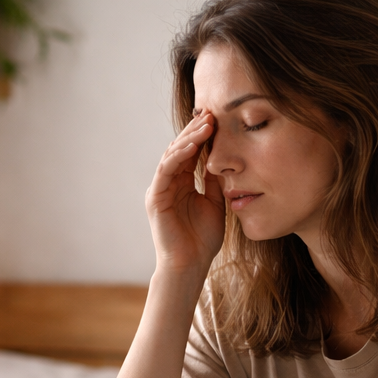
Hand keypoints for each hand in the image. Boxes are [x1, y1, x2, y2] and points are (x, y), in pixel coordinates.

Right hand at [145, 111, 224, 274]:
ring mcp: (160, 189)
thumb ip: (215, 181)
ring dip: (189, 138)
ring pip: (172, 155)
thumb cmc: (202, 240)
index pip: (191, 153)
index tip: (221, 119)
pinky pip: (165, 170)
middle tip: (213, 112)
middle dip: (196, 130)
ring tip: (206, 123)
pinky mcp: (155, 197)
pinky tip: (193, 145)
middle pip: (180, 149)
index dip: (204, 136)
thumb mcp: (215, 203)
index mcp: (181, 184)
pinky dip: (178, 156)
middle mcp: (168, 183)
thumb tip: (222, 158)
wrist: (190, 266)